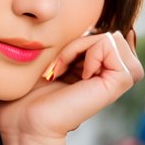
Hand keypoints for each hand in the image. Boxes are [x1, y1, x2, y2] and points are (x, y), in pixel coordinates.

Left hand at [0, 27, 141, 143]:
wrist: (26, 121)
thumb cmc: (31, 93)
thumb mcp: (56, 58)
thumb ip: (77, 43)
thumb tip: (98, 24)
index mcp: (101, 70)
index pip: (103, 34)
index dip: (77, 42)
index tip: (55, 66)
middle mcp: (113, 75)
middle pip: (110, 33)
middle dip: (79, 43)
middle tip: (59, 68)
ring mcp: (118, 79)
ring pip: (111, 37)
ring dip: (79, 47)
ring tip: (62, 70)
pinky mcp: (118, 82)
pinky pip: (110, 44)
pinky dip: (86, 52)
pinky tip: (74, 75)